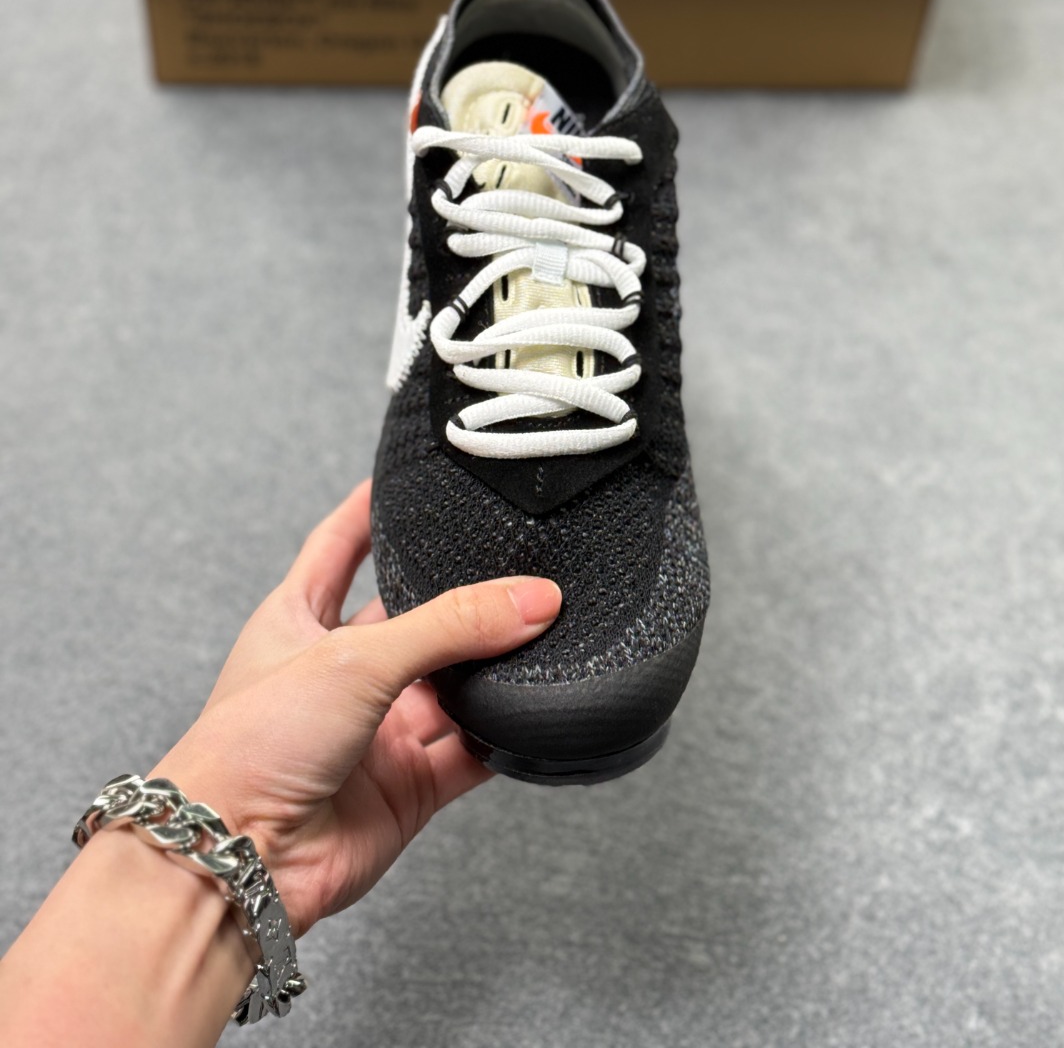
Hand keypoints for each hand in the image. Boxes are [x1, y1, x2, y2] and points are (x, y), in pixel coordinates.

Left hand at [152, 480, 560, 937]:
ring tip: (547, 628)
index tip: (407, 480)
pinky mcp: (408, 787)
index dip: (370, 511)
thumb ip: (449, 625)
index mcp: (297, 620)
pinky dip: (505, 733)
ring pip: (452, 684)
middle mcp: (339, 672)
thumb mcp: (354, 657)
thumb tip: (532, 598)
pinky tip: (537, 708)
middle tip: (515, 562)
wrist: (237, 861)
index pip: (339, 546)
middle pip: (415, 617)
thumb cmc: (250, 746)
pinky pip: (472, 750)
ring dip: (493, 665)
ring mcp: (375, 731)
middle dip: (460, 596)